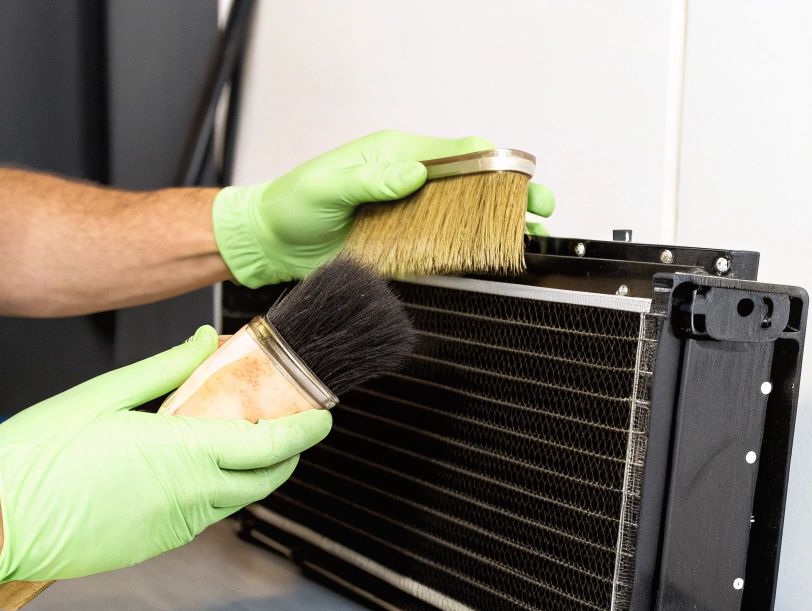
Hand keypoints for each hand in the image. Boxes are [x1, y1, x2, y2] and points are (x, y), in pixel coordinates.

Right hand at [0, 327, 332, 584]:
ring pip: (235, 499)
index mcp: (183, 454)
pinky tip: (185, 468)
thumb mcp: (103, 395)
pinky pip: (201, 517)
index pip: (270, 444)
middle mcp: (190, 496)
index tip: (321, 415)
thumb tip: (203, 345)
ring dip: (247, 472)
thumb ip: (164, 370)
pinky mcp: (155, 544)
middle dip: (286, 452)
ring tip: (233, 438)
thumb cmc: (36, 460)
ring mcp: (174, 527)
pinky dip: (211, 491)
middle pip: (266, 478)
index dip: (305, 430)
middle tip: (284, 423)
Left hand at [211, 130, 556, 287]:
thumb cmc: (292, 205)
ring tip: (531, 236)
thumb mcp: (325, 187)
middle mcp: (410, 181)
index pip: (457, 151)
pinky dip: (476, 251)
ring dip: (501, 224)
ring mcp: (411, 214)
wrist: (272, 244)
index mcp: (396, 156)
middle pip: (474, 182)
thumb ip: (368, 180)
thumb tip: (412, 173)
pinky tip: (497, 258)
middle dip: (512, 194)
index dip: (494, 162)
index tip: (519, 176)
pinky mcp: (407, 244)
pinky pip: (448, 246)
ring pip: (468, 215)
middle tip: (539, 209)